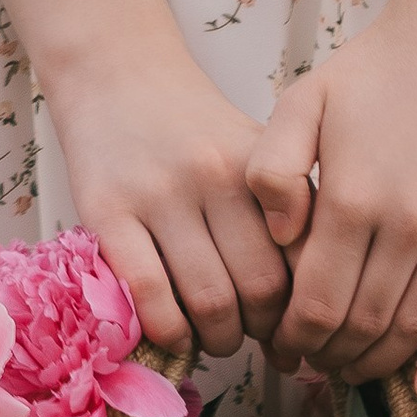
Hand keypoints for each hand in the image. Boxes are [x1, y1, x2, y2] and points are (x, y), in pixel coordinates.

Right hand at [46, 27, 293, 359]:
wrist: (118, 75)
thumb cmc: (193, 129)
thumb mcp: (255, 153)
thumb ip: (286, 214)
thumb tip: (309, 307)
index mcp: (260, 167)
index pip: (300, 261)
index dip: (302, 312)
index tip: (295, 332)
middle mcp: (215, 177)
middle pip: (258, 288)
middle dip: (262, 334)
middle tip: (255, 341)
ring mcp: (159, 194)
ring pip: (207, 299)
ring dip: (218, 341)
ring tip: (218, 340)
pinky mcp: (108, 211)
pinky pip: (148, 292)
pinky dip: (169, 331)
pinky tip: (176, 335)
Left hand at [247, 0, 416, 398]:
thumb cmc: (377, 68)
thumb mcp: (302, 100)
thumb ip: (271, 171)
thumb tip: (279, 242)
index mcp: (353, 199)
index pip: (316, 305)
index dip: (295, 337)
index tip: (283, 344)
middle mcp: (410, 225)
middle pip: (363, 327)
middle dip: (331, 356)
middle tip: (314, 361)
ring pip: (414, 328)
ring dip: (378, 362)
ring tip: (353, 366)